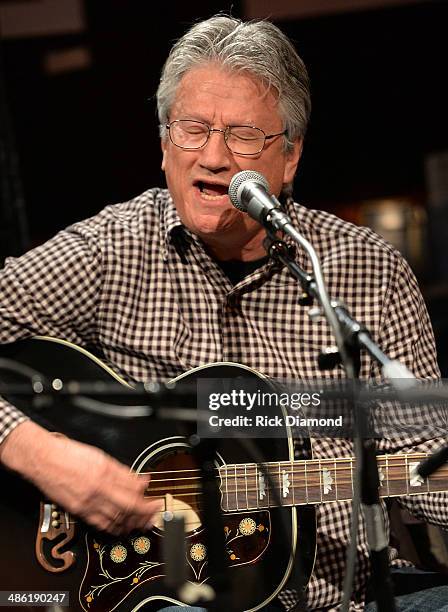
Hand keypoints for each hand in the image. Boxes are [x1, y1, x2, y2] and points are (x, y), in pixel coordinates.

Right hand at [0, 421, 163, 534]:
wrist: (43, 459)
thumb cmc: (68, 454)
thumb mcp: (100, 456)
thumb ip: (120, 470)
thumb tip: (138, 479)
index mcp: (104, 472)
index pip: (133, 489)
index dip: (147, 495)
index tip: (155, 496)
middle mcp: (97, 489)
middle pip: (129, 506)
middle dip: (145, 512)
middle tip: (155, 512)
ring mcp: (87, 502)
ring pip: (116, 519)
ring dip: (133, 523)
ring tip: (144, 522)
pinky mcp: (79, 511)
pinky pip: (100, 523)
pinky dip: (115, 527)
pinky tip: (122, 526)